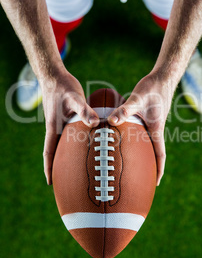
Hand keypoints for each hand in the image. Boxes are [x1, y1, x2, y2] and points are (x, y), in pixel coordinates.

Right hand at [40, 68, 99, 184]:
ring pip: (61, 144)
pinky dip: (72, 143)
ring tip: (75, 167)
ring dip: (65, 155)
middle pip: (55, 151)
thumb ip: (85, 110)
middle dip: (58, 166)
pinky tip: (82, 143)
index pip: (49, 152)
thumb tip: (96, 123)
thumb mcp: (75, 97)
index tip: (50, 182)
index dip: (49, 167)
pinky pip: (67, 134)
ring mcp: (59, 123)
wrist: (54, 75)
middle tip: (65, 180)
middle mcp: (55, 128)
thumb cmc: (63, 86)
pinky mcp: (64, 118)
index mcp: (54, 127)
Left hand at [108, 72, 173, 185]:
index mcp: (156, 129)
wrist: (163, 76)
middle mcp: (155, 128)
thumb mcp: (138, 98)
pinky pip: (142, 132)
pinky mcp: (148, 116)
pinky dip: (136, 139)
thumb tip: (111, 121)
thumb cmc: (153, 88)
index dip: (159, 169)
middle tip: (142, 179)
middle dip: (150, 166)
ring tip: (132, 163)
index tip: (156, 183)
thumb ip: (125, 110)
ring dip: (143, 153)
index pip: (159, 154)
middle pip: (154, 151)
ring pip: (148, 142)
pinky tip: (126, 137)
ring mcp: (152, 123)